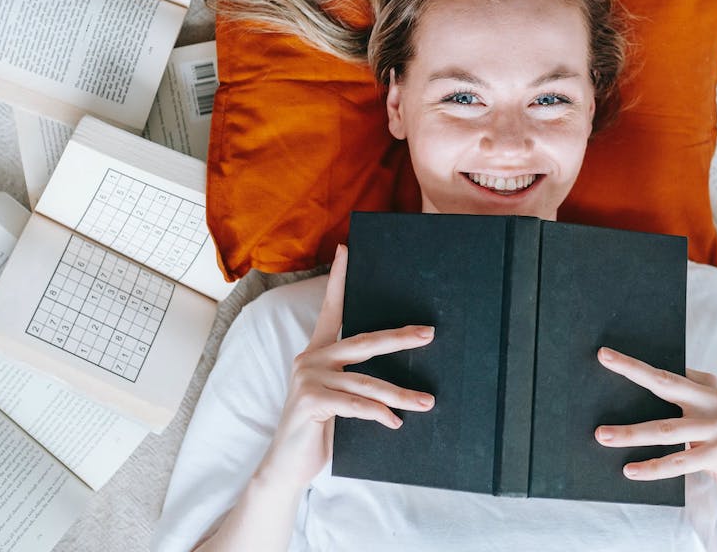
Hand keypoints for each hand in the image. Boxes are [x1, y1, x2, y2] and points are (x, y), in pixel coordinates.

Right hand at [268, 245, 436, 486]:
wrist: (287, 466)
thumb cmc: (317, 429)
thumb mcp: (337, 397)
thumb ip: (355, 379)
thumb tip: (397, 375)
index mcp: (317, 352)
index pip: (330, 308)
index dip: (338, 278)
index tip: (346, 249)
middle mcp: (310, 359)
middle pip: (364, 341)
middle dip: (400, 337)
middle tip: (429, 334)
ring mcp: (308, 379)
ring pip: (367, 381)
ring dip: (400, 394)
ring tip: (427, 402)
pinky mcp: (310, 402)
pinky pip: (355, 405)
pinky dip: (379, 414)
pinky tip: (394, 423)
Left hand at [593, 347, 716, 515]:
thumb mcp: (707, 417)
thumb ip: (683, 404)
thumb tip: (633, 401)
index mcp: (709, 387)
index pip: (666, 372)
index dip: (636, 364)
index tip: (606, 355)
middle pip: (665, 385)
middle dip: (632, 372)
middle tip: (603, 363)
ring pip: (665, 430)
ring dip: (630, 433)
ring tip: (603, 436)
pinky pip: (679, 461)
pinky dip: (652, 467)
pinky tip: (630, 470)